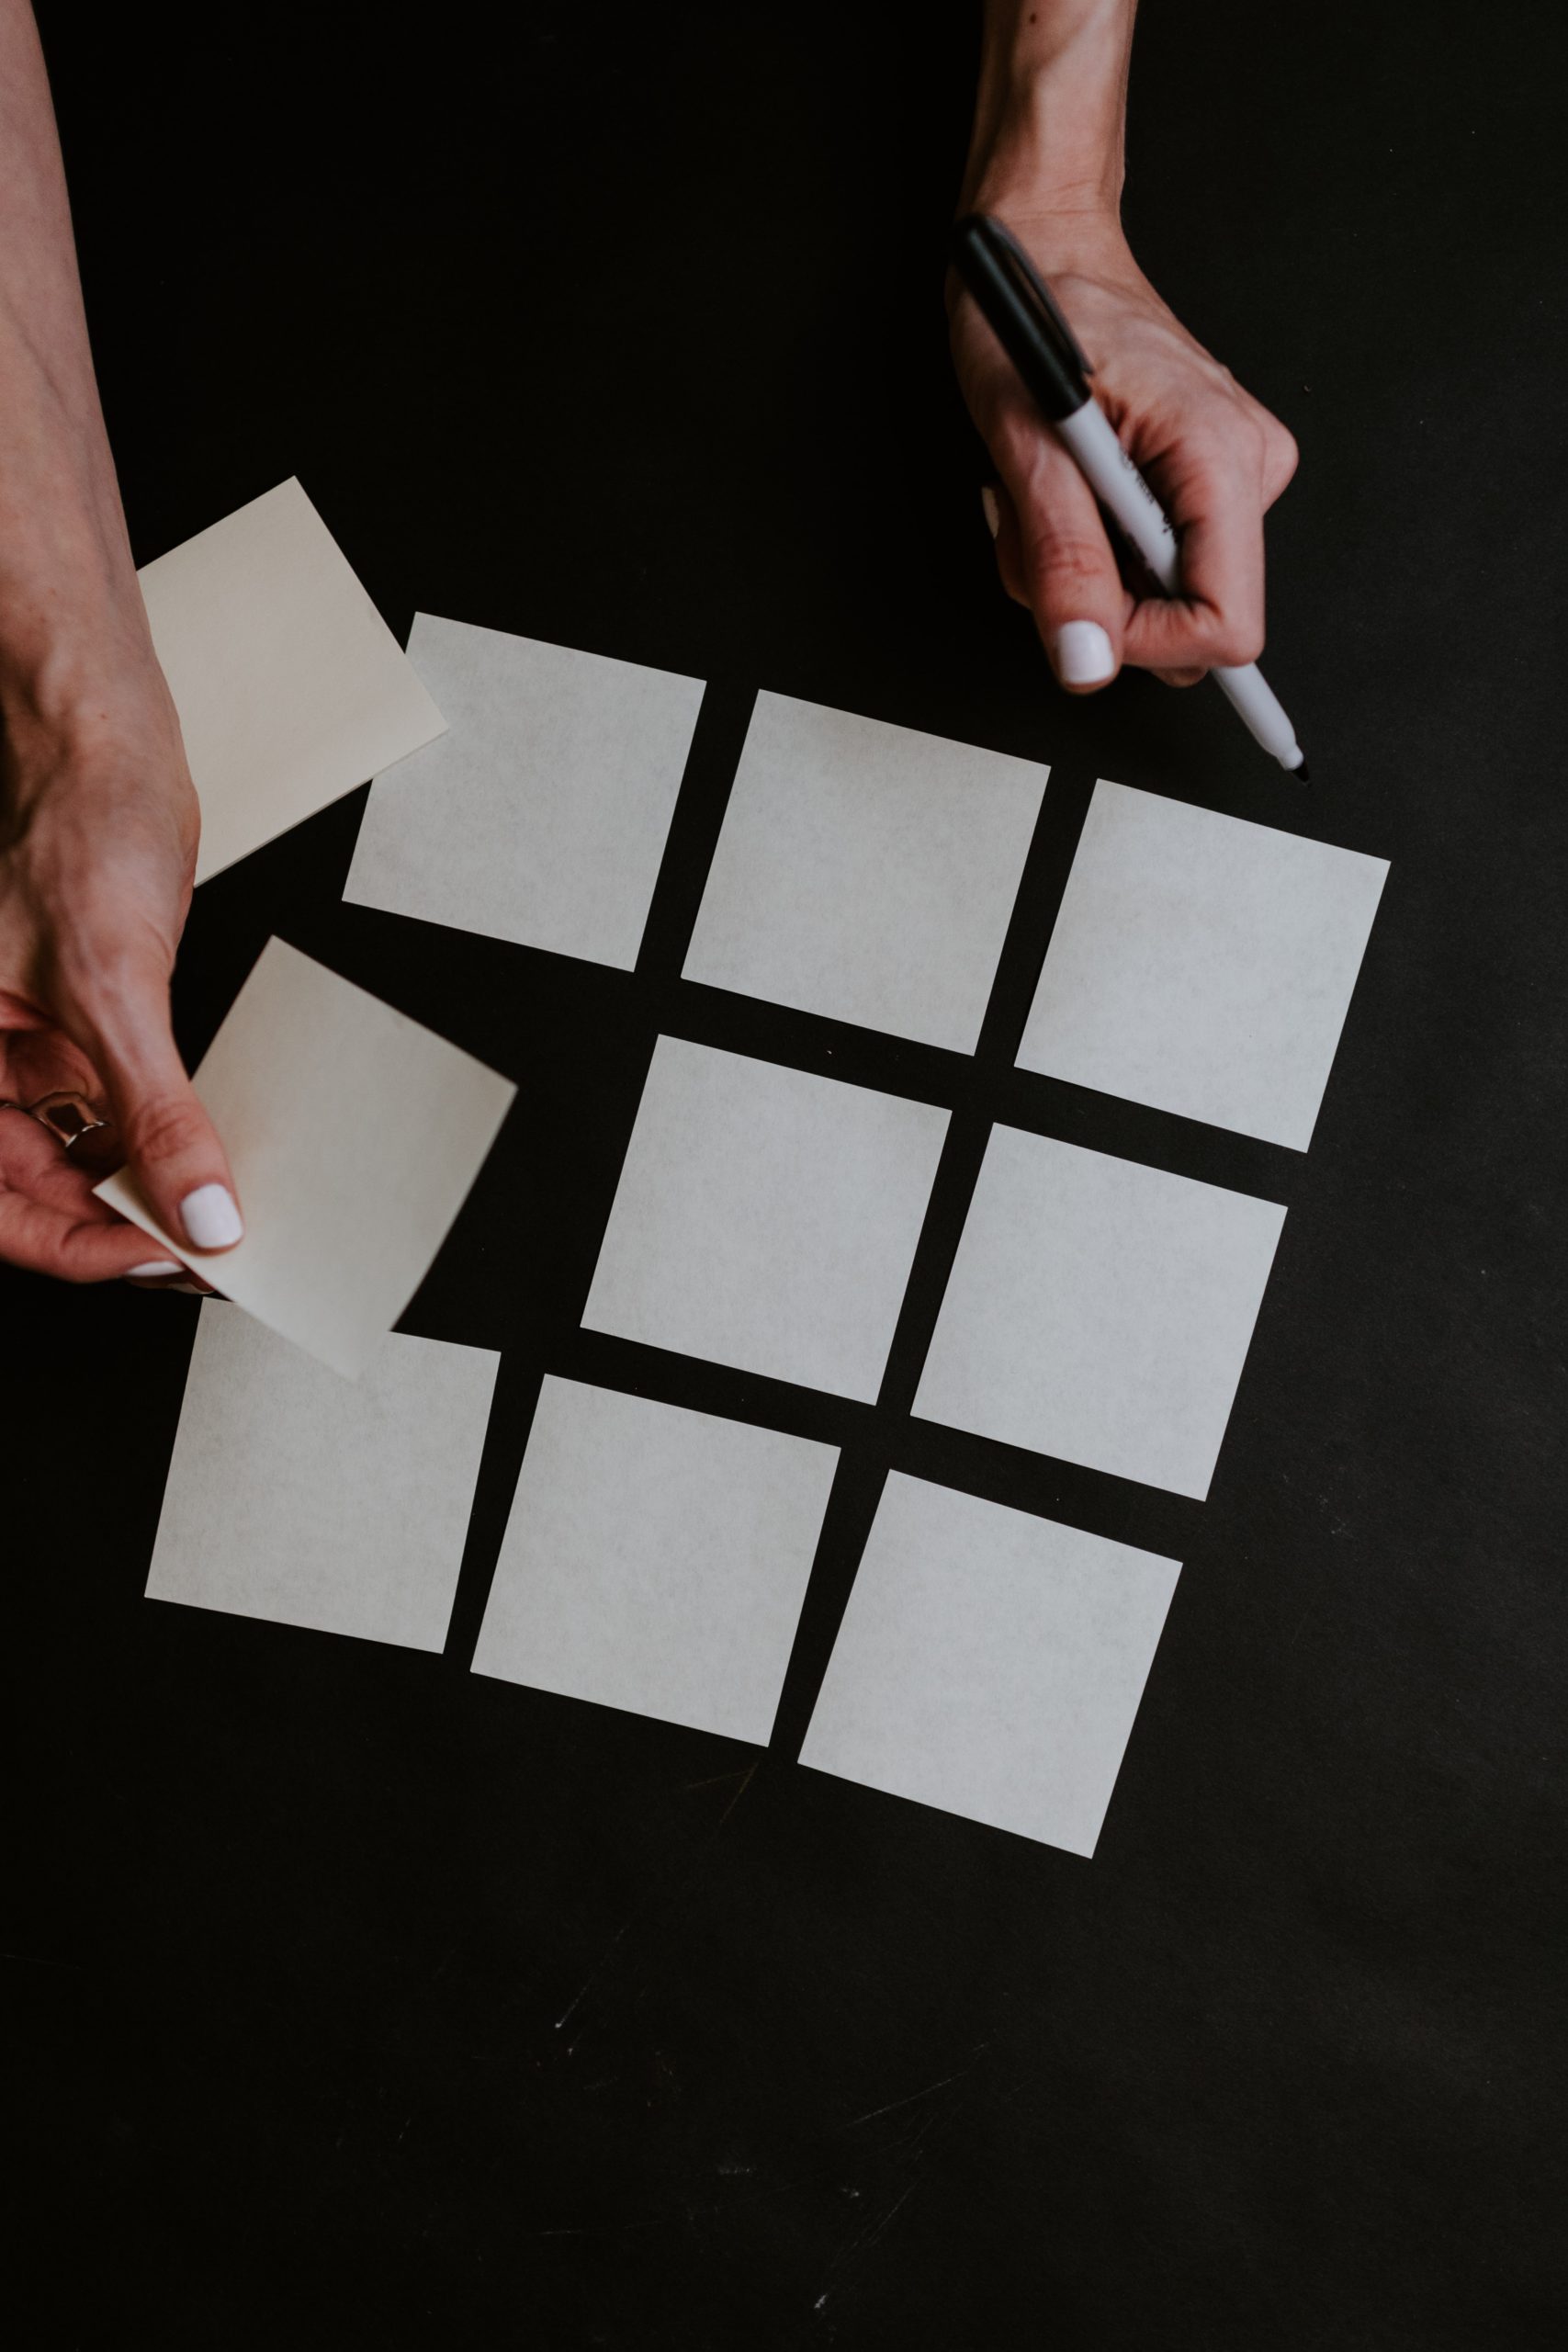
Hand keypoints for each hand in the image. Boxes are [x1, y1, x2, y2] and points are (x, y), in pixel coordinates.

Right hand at [0, 643, 239, 1282]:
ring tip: (219, 1212)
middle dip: (121, 1230)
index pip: (4, 1207)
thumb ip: (156, 1113)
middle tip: (207, 1248)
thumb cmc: (75, 827)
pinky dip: (164, 1143)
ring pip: (82, 1164)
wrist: (106, 746)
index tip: (166, 1258)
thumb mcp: (117, 986)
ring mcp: (30, 1057)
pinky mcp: (80, 1036)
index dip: (81, 1247)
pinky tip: (213, 1159)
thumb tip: (199, 1210)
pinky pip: (117, 1115)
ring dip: (148, 1194)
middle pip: (41, 1197)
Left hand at [949, 211, 1298, 691]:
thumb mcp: (1028, 445)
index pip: (1225, 626)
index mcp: (1219, 455)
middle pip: (1186, 619)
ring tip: (1041, 492)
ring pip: (1156, 598)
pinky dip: (1090, 545)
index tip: (1077, 608)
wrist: (1045, 246)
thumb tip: (1089, 662)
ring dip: (1077, 568)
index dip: (1142, 644)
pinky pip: (1149, 563)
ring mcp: (1231, 473)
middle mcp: (1247, 466)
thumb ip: (1064, 561)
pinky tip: (1066, 490)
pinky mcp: (1203, 478)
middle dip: (1094, 599)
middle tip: (1036, 524)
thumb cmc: (1037, 315)